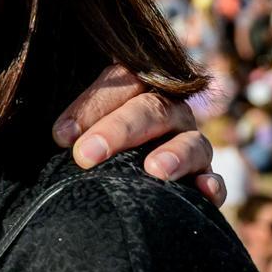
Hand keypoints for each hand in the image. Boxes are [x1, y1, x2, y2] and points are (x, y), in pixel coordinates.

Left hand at [52, 64, 221, 204]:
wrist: (120, 184)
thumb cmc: (91, 149)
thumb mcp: (77, 131)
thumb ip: (70, 129)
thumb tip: (56, 137)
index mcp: (137, 88)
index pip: (120, 81)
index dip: (92, 105)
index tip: (62, 136)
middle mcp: (168, 111)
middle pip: (152, 109)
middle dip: (119, 130)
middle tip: (87, 155)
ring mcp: (190, 143)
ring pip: (191, 141)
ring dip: (175, 154)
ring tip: (154, 170)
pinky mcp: (204, 178)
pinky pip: (215, 180)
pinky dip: (213, 185)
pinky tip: (204, 191)